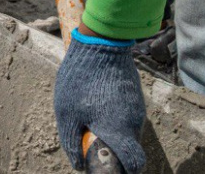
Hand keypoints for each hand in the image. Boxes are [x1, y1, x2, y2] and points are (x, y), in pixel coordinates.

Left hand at [54, 30, 146, 171]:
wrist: (100, 43)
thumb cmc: (81, 79)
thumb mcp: (67, 112)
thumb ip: (72, 141)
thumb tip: (78, 165)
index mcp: (120, 131)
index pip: (134, 165)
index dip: (122, 170)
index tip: (104, 163)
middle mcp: (135, 122)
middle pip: (128, 148)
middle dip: (110, 149)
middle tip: (89, 136)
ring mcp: (138, 107)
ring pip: (126, 131)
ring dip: (111, 131)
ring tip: (89, 114)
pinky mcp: (135, 95)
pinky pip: (126, 115)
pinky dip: (113, 116)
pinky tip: (96, 101)